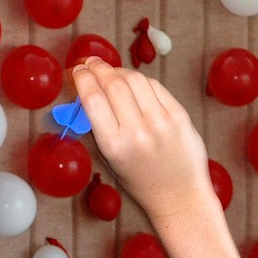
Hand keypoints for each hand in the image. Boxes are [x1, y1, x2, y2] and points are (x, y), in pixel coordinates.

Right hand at [72, 60, 211, 222]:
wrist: (179, 195)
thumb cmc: (141, 180)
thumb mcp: (111, 159)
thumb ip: (99, 128)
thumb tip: (87, 92)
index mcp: (114, 145)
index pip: (92, 98)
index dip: (82, 78)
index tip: (78, 71)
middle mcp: (137, 130)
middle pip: (112, 83)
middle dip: (98, 67)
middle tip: (91, 63)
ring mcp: (160, 121)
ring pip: (134, 79)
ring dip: (118, 71)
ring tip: (111, 72)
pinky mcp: (178, 115)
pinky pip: (154, 87)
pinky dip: (139, 80)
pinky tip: (132, 82)